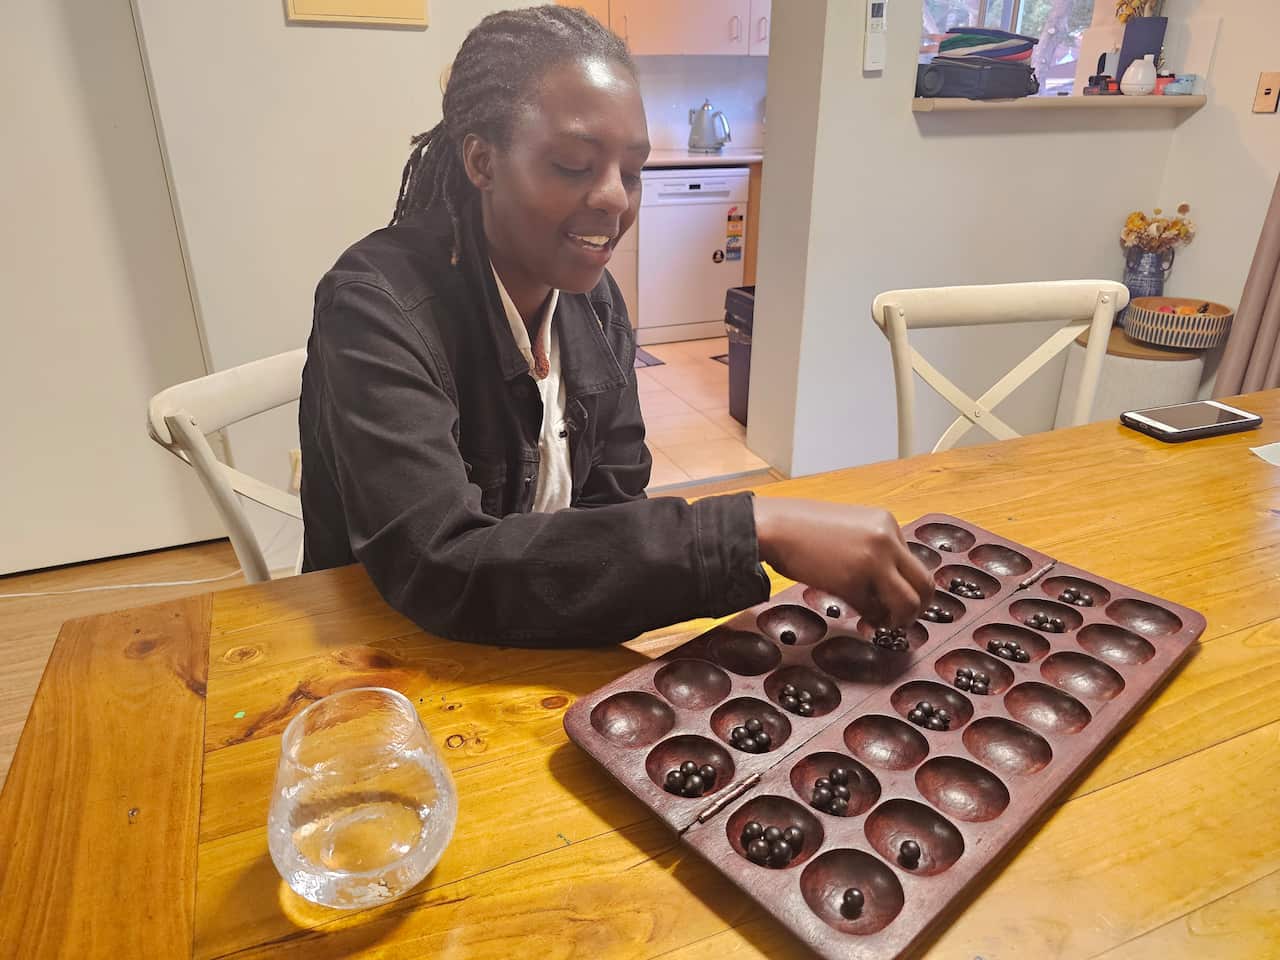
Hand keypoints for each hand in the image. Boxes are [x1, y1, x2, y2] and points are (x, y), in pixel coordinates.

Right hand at [752, 498, 932, 627]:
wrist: (774, 526)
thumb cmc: (802, 529)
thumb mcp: (849, 529)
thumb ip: (872, 549)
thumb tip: (885, 585)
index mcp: (887, 523)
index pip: (913, 562)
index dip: (905, 586)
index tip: (892, 599)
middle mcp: (887, 540)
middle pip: (925, 584)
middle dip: (917, 608)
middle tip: (901, 620)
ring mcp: (873, 561)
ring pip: (909, 603)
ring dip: (899, 619)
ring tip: (881, 623)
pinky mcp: (853, 581)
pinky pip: (874, 611)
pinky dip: (869, 619)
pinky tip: (859, 617)